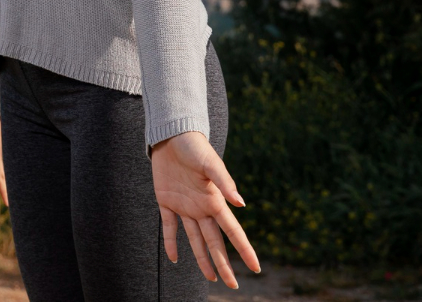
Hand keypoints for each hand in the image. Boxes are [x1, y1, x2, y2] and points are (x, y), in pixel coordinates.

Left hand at [149, 130, 259, 286]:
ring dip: (202, 259)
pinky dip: (171, 243)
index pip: (233, 231)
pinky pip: (169, 227)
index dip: (244, 250)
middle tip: (232, 286)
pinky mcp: (166, 201)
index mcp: (215, 201)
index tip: (255, 268)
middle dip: (224, 264)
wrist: (172, 135)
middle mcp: (202, 207)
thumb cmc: (194, 147)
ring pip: (195, 240)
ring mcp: (185, 206)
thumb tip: (241, 204)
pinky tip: (173, 259)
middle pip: (215, 242)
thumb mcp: (211, 163)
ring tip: (211, 278)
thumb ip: (225, 182)